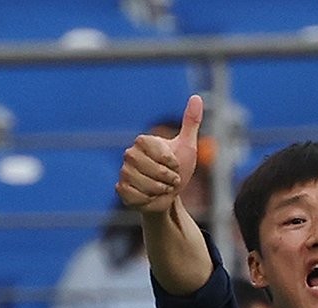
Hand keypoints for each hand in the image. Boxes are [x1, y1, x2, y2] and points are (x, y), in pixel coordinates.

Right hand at [116, 95, 203, 214]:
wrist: (170, 195)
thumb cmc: (178, 170)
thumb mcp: (187, 147)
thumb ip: (190, 123)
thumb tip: (196, 97)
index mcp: (143, 141)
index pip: (157, 151)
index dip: (170, 162)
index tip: (175, 164)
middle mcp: (130, 154)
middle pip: (151, 169)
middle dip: (167, 178)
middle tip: (170, 179)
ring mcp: (124, 171)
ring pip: (144, 184)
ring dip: (159, 190)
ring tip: (162, 188)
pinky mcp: (121, 189)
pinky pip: (136, 196)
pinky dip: (149, 200)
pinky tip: (151, 196)